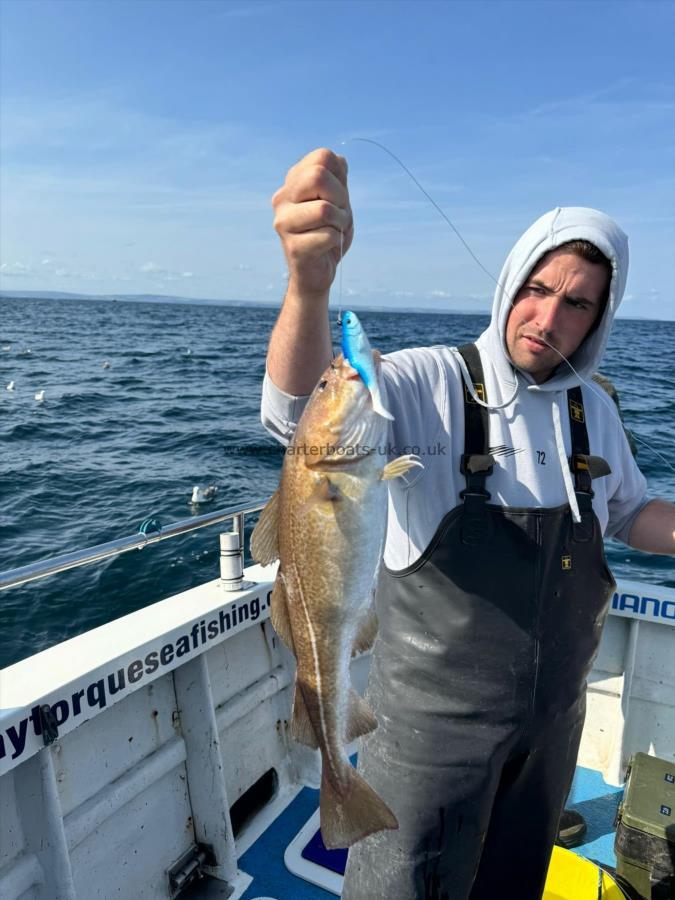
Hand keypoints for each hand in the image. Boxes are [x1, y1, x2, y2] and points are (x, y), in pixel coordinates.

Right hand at [272, 148, 353, 298]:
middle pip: (318, 176)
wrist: (318, 271)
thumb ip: (338, 177)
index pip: (322, 158)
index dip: (339, 177)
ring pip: (325, 209)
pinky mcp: (293, 247)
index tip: (337, 197)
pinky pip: (328, 235)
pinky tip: (327, 247)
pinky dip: (336, 241)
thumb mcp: (338, 199)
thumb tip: (338, 161)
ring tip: (333, 231)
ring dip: (340, 222)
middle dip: (340, 197)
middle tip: (338, 215)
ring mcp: (283, 223)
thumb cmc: (328, 232)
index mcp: (292, 182)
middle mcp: (282, 199)